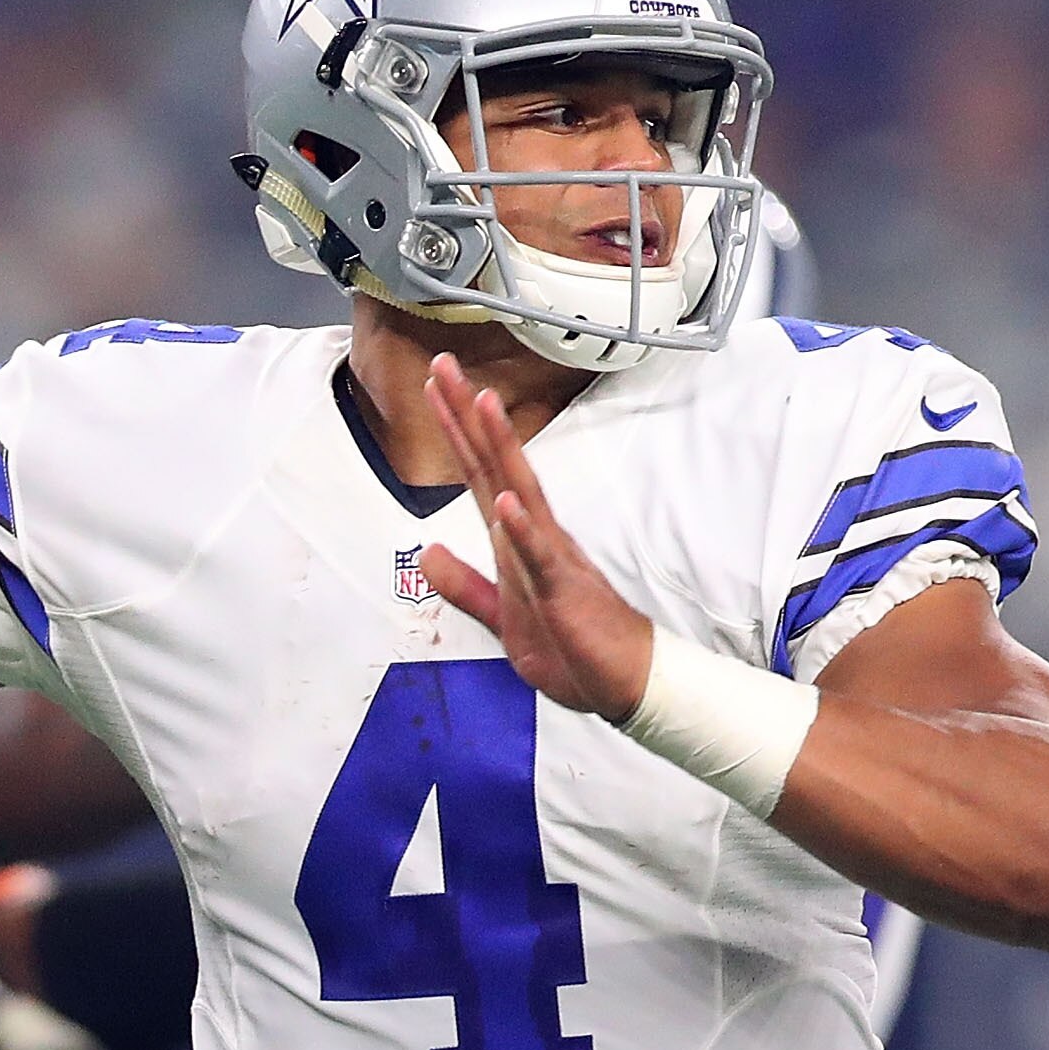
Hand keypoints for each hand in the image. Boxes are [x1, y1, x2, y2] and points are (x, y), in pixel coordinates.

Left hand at [416, 354, 654, 720]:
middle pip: (496, 466)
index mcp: (517, 541)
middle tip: (445, 366)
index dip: (458, 432)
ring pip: (520, 493)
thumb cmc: (574, 647)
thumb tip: (426, 551)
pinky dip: (523, 530)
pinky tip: (508, 504)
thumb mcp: (502, 616)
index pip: (482, 474)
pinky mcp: (563, 590)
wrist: (622, 683)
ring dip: (500, 448)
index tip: (438, 389)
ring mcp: (550, 559)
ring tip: (482, 403)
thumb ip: (464, 584)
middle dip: (468, 417)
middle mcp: (534, 537)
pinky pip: (540, 557)